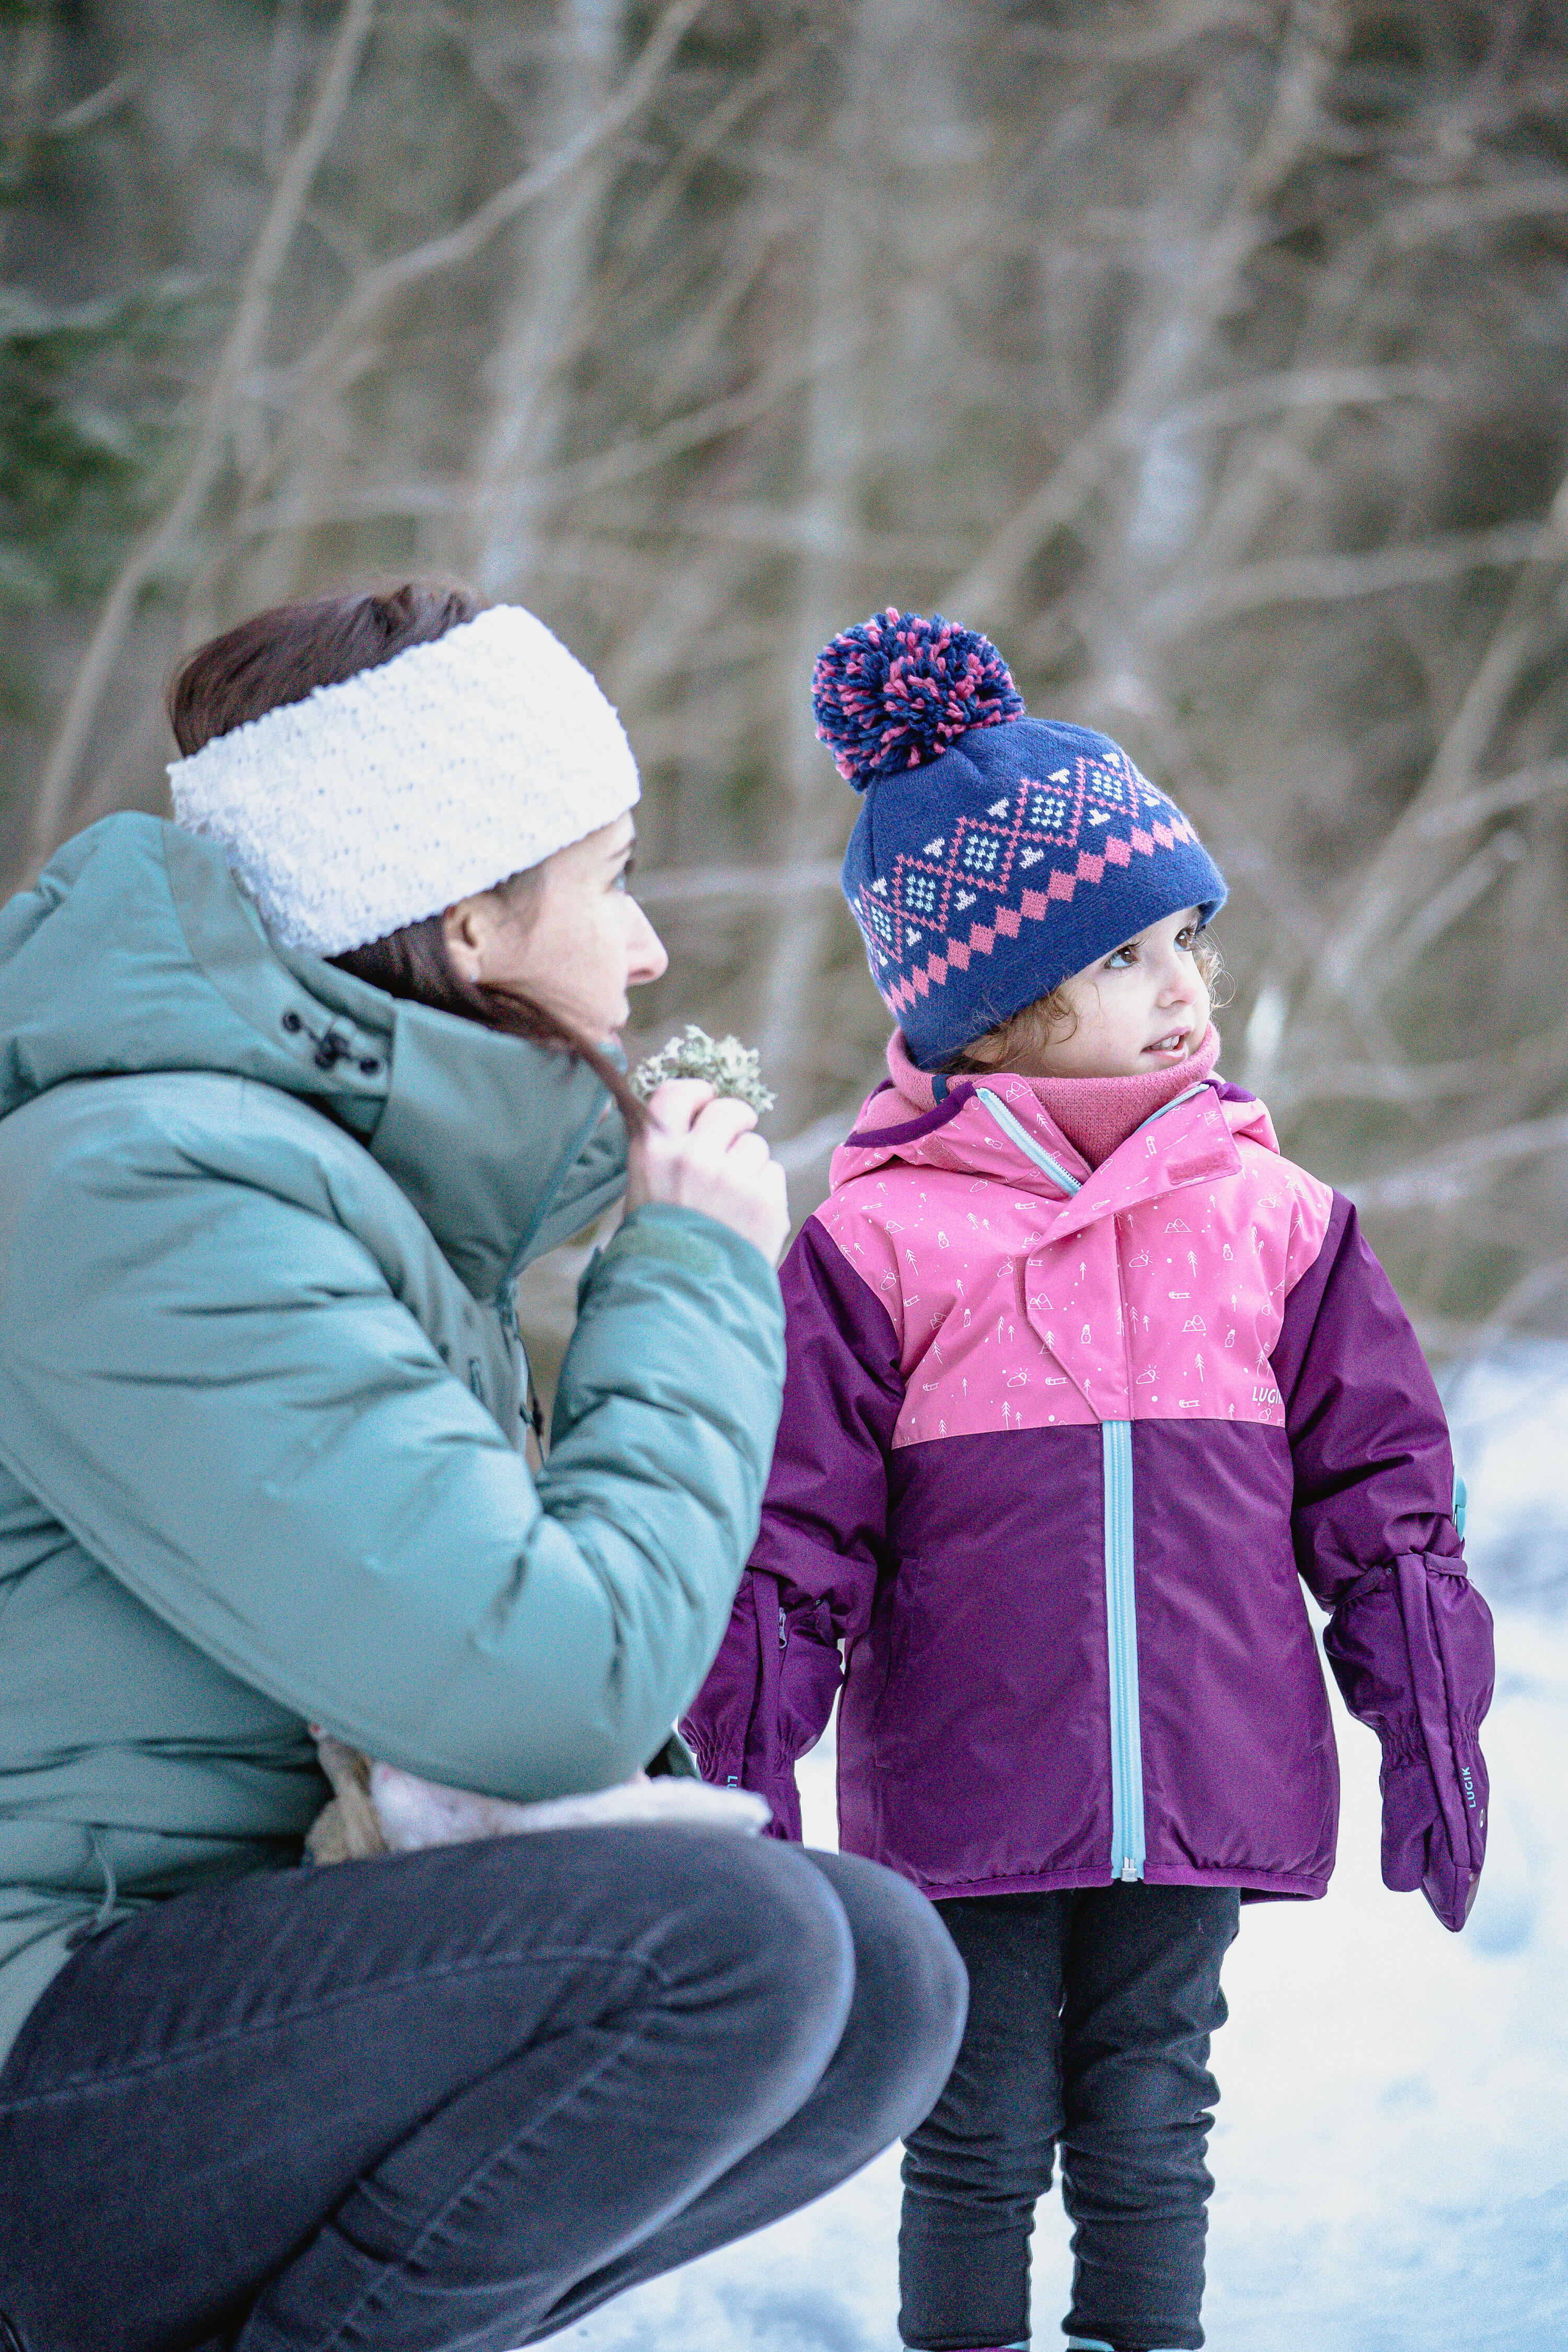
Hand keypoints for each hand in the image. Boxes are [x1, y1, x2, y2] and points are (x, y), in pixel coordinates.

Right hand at [626, 1078, 789, 1265]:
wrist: (684, 1299)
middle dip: (735, 1119)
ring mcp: (734, 1178)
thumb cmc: (656, 1248)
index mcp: (654, 1152)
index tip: (705, 1098)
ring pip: (755, 1145)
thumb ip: (665, 1153)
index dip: (696, 1091)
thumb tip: (692, 1120)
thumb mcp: (643, 1193)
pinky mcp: (767, 1201)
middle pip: (728, 1110)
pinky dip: (765, 1190)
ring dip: (749, 1163)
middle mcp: (695, 1157)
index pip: (677, 1093)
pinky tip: (747, 1216)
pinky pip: (773, 1173)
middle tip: (735, 1135)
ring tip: (733, 1198)